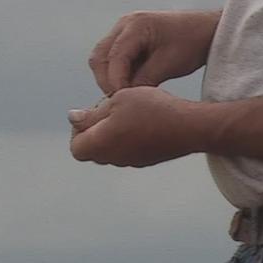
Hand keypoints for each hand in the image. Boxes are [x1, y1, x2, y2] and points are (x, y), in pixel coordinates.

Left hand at [67, 87, 198, 167]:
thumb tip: (73, 118)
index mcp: (101, 144)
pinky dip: (128, 137)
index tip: (92, 111)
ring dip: (112, 133)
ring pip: (111, 150)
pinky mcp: (146, 160)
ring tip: (127, 111)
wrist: (189, 127)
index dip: (78, 130)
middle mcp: (114, 158)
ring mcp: (131, 162)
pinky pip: (128, 150)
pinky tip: (143, 119)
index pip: (76, 147)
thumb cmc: (153, 110)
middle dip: (95, 130)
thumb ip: (92, 113)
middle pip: (93, 150)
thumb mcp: (117, 100)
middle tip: (109, 109)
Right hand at [87, 10, 219, 94]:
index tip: (122, 102)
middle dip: (107, 82)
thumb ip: (144, 81)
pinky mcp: (127, 39)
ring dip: (109, 79)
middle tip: (120, 102)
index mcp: (136, 25)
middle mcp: (124, 24)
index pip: (114, 58)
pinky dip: (117, 75)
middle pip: (100, 57)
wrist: (205, 31)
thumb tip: (123, 98)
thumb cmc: (192, 44)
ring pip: (102, 59)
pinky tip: (131, 88)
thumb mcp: (169, 65)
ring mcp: (123, 31)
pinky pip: (112, 59)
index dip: (115, 82)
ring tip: (126, 96)